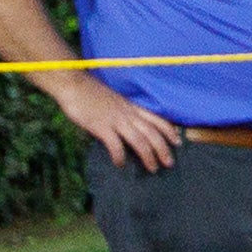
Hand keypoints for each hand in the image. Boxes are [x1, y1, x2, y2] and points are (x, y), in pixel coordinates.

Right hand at [57, 80, 181, 171]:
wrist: (73, 83)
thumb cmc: (89, 92)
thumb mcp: (113, 100)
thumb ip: (121, 112)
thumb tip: (124, 127)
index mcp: (131, 106)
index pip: (157, 119)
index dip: (169, 131)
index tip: (178, 142)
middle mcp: (128, 113)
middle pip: (152, 133)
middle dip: (163, 149)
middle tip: (169, 163)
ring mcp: (115, 120)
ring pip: (140, 140)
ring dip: (148, 156)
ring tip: (153, 168)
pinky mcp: (101, 126)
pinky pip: (115, 144)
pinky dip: (120, 156)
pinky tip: (120, 165)